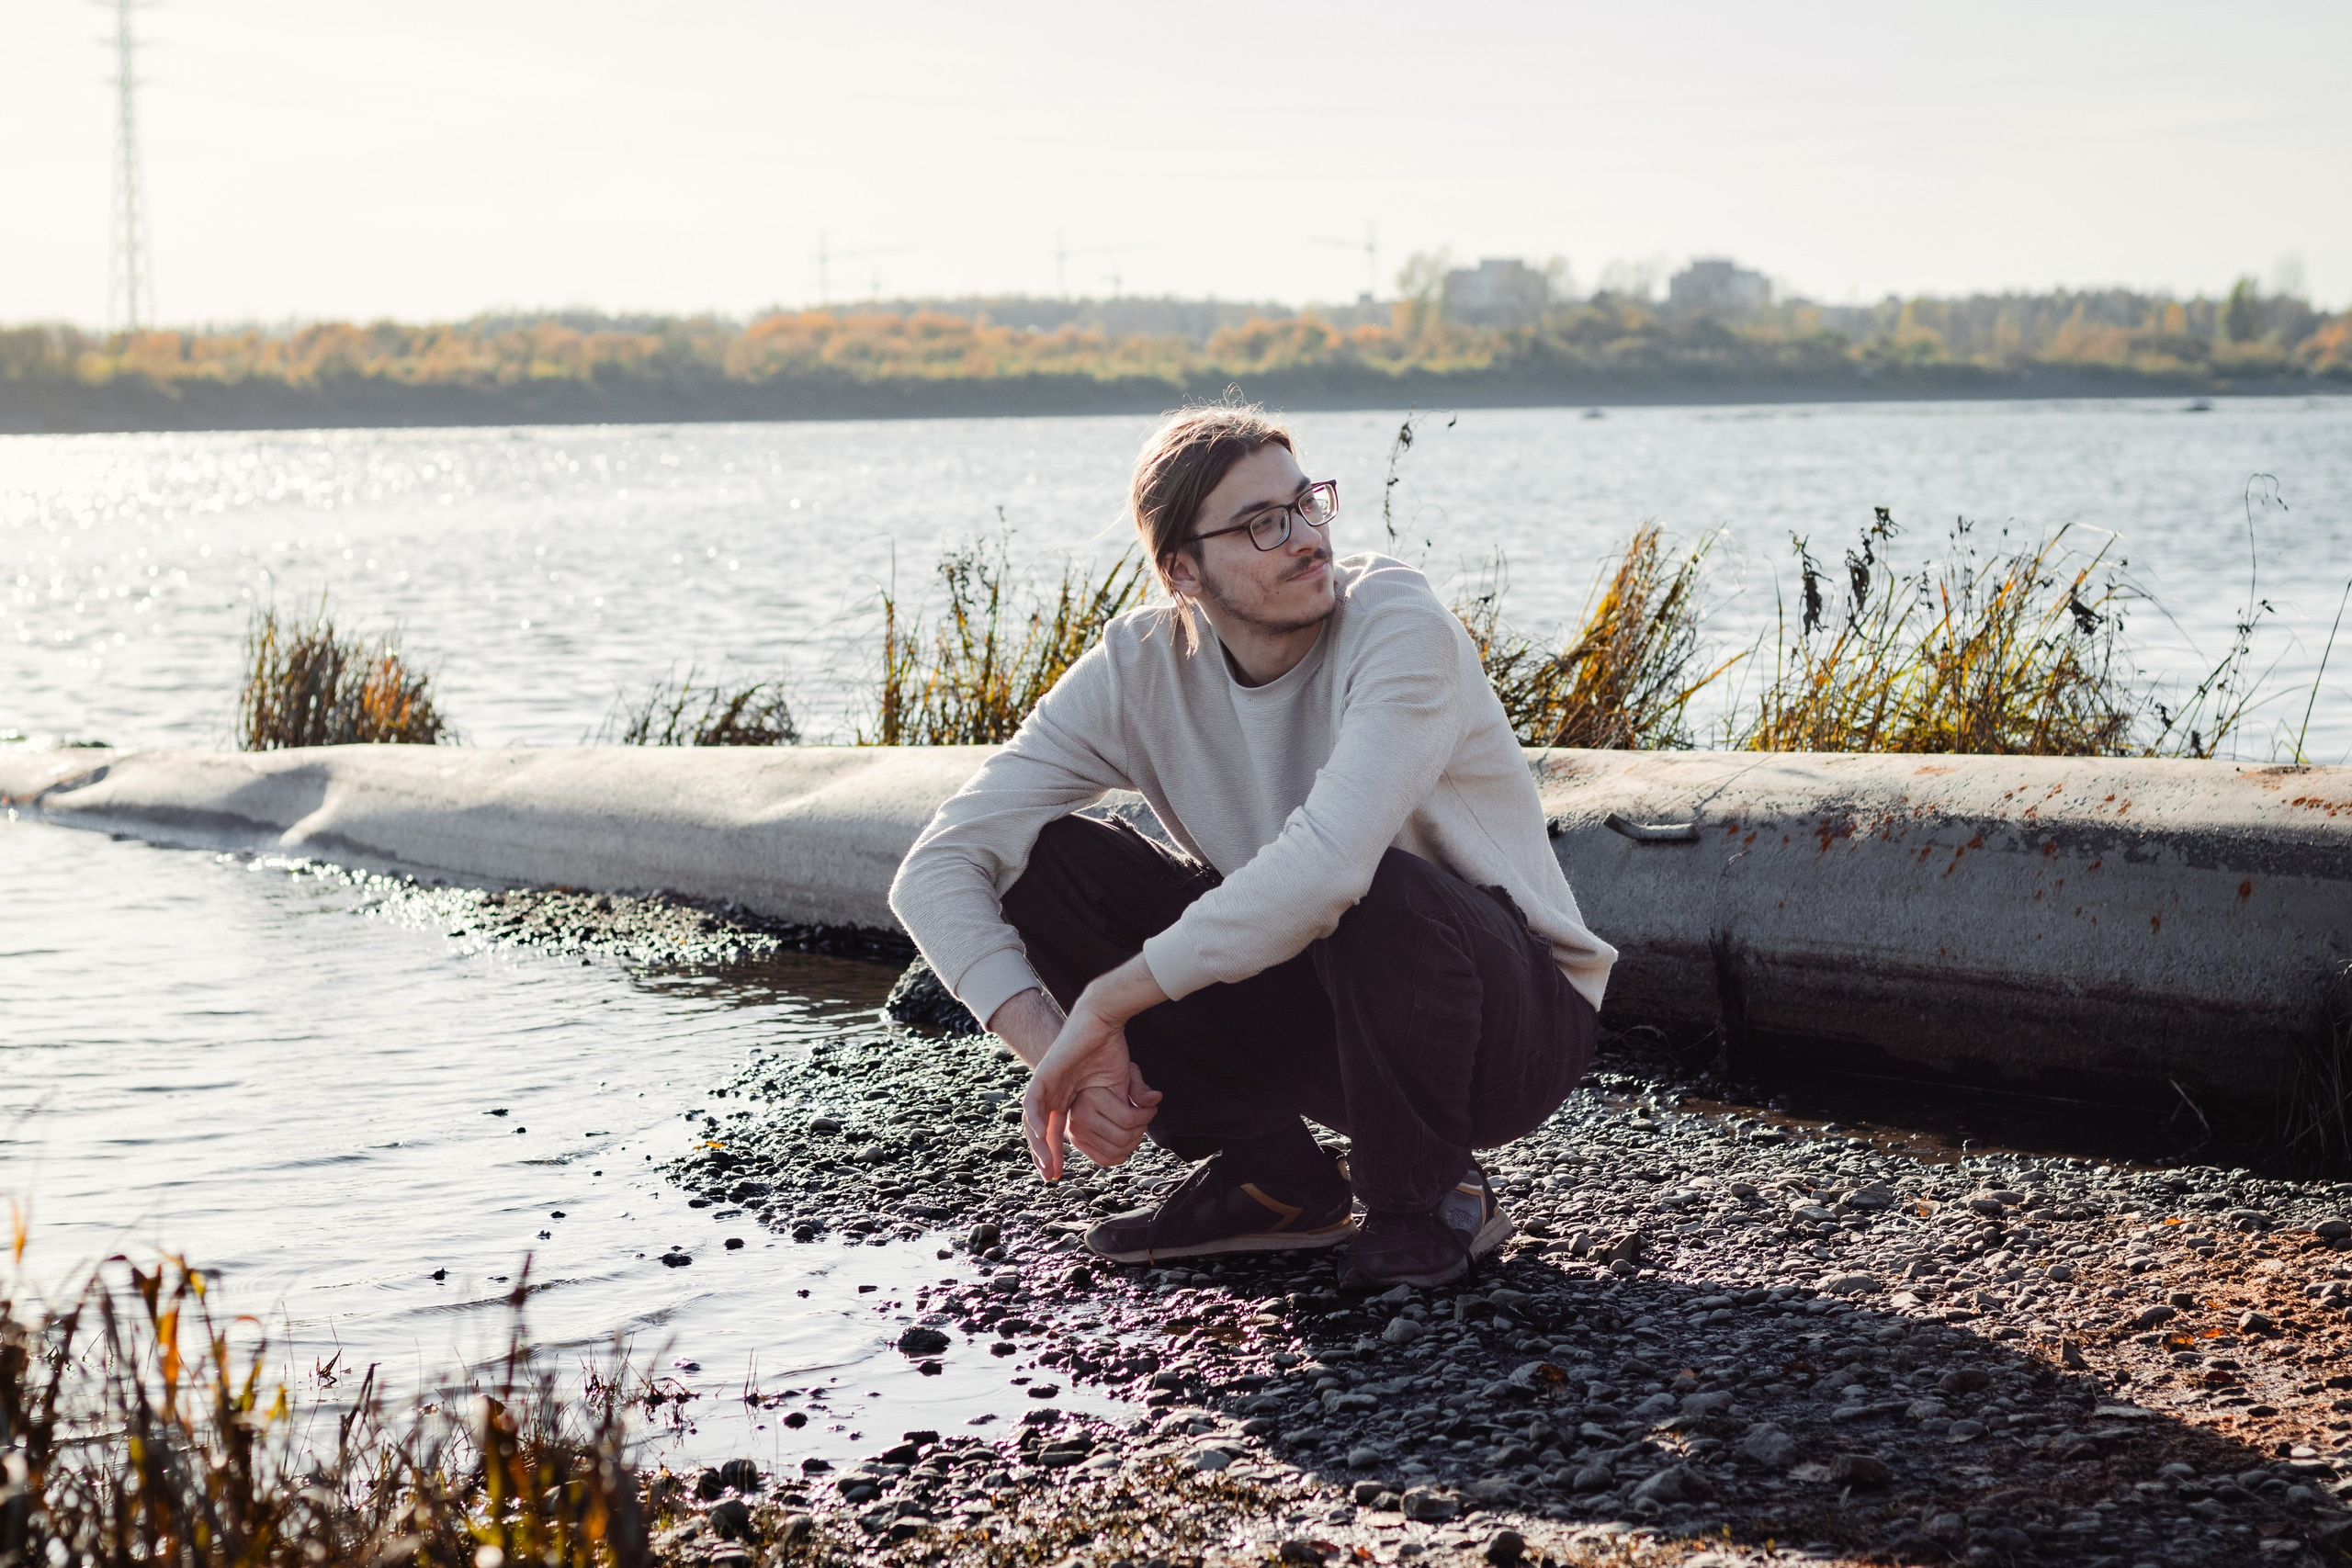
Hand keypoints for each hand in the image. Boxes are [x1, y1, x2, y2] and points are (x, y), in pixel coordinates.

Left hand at [1018, 954, 1168, 1180]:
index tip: (1058, 1174)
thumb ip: (1136, 1095)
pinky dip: (1035, 1120)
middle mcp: (1053, 1096)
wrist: (1101, 1019)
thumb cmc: (1111, 1047)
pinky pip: (1032, 1102)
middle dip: (1044, 1155)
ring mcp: (1046, 1085)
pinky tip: (1041, 1135)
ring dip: (1038, 1144)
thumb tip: (1153, 1104)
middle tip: (1051, 1176)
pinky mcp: (1044, 1074)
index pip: (1057, 1132)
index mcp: (1068, 1100)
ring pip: (1032, 1120)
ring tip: (1046, 1165)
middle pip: (1040, 1131)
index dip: (1056, 1153)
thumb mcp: (1127, 1079)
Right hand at [1069, 1062, 1162, 1169]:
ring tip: (1136, 1129)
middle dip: (1140, 1130)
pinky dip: (1121, 1154)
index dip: (1147, 1116)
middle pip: (1123, 1138)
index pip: (1128, 1119)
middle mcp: (1078, 1117)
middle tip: (1144, 1120)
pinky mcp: (1077, 1143)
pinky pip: (1105, 1160)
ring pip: (1116, 1152)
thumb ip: (1141, 1088)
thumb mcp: (1126, 1075)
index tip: (1151, 1109)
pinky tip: (1126, 1141)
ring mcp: (1075, 1133)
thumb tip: (1156, 1098)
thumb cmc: (1109, 1077)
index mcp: (1089, 1097)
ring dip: (1132, 1143)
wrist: (1086, 1084)